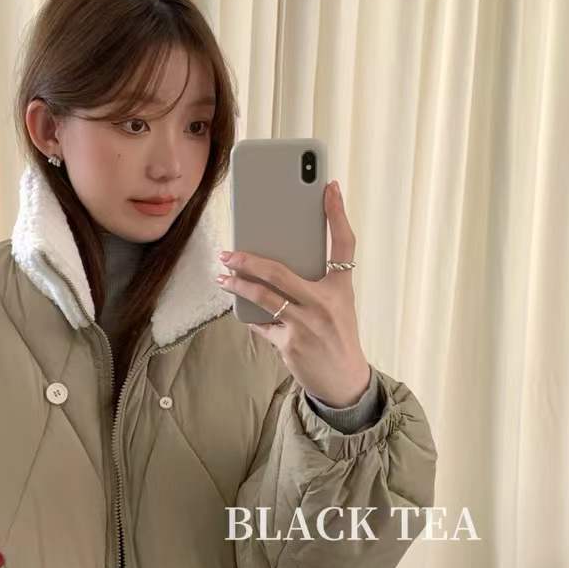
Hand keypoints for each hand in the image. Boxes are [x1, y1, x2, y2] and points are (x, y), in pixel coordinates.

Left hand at [215, 180, 370, 406]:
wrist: (345, 381)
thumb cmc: (336, 335)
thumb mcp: (336, 305)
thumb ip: (313, 284)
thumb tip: (273, 266)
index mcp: (341, 288)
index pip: (343, 243)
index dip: (337, 213)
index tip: (329, 186)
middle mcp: (325, 303)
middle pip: (281, 271)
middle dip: (249, 259)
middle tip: (229, 251)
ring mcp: (306, 324)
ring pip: (263, 297)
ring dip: (238, 285)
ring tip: (223, 276)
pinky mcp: (290, 344)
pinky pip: (262, 324)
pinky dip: (252, 317)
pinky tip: (242, 310)